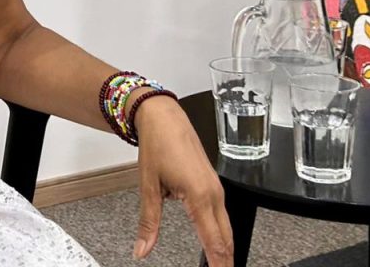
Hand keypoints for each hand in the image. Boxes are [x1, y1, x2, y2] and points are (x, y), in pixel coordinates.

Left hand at [132, 96, 232, 265]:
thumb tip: (142, 249)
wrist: (164, 117)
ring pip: (227, 226)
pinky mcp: (214, 184)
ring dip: (225, 248)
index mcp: (200, 196)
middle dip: (225, 260)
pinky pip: (222, 214)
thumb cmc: (158, 145)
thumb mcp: (149, 186)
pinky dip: (222, 232)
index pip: (215, 241)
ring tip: (219, 265)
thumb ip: (149, 223)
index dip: (219, 264)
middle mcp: (214, 193)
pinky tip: (216, 242)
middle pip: (227, 238)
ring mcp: (217, 188)